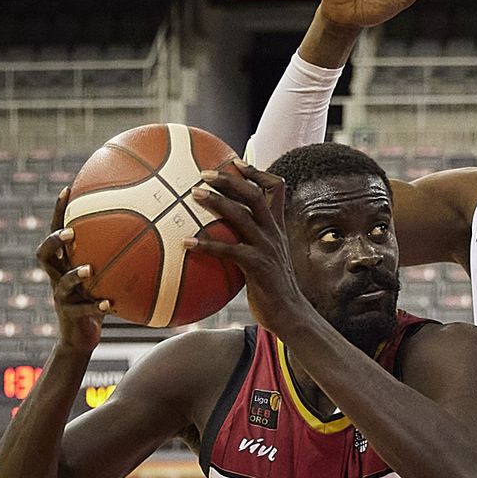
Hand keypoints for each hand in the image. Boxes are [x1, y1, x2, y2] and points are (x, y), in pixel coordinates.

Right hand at [37, 187, 111, 351]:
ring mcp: (61, 296)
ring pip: (60, 282)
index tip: (68, 189)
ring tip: (88, 269)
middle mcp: (58, 276)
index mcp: (65, 262)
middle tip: (70, 233)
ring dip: (73, 274)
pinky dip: (95, 306)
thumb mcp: (107, 277)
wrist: (80, 336)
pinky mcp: (69, 316)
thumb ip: (118, 257)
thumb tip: (151, 231)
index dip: (58, 212)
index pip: (57, 232)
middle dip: (54, 241)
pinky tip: (109, 304)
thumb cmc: (98, 299)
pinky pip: (80, 309)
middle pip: (44, 253)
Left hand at [185, 161, 310, 331]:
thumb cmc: (272, 289)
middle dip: (231, 180)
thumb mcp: (266, 259)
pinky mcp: (257, 266)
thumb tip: (224, 237)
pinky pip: (229, 250)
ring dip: (217, 202)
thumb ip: (251, 243)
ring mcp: (266, 248)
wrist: (290, 314)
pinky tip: (186, 244)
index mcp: (276, 227)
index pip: (276, 190)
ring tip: (194, 194)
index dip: (257, 173)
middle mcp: (273, 233)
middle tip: (205, 173)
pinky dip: (206, 245)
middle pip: (256, 195)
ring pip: (242, 215)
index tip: (236, 163)